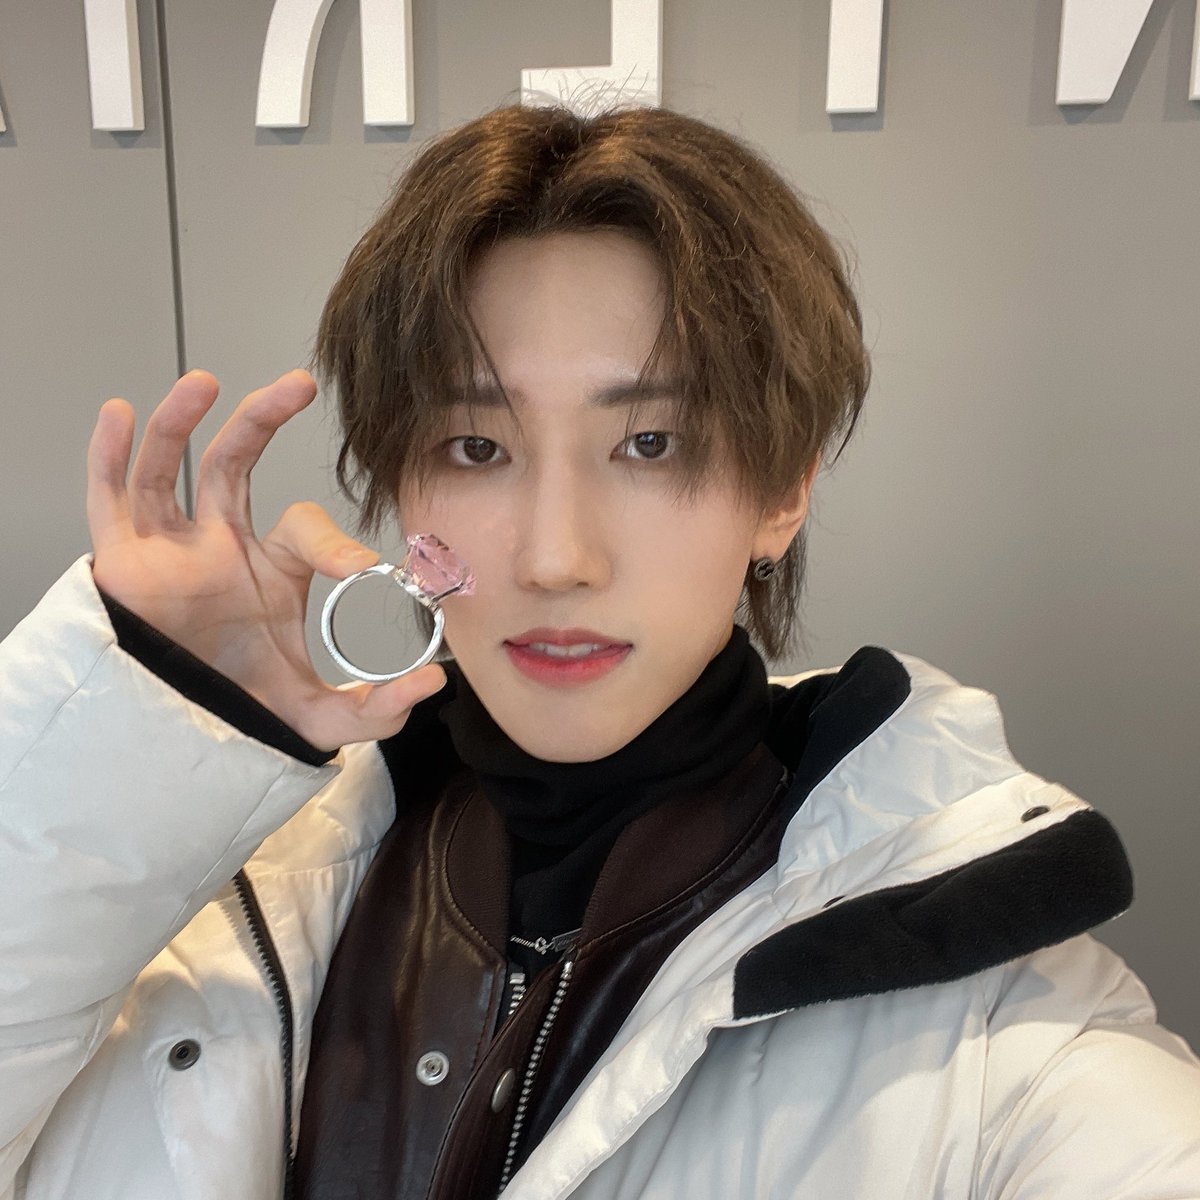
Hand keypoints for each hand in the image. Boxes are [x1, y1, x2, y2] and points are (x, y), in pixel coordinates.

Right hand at [87, 369, 444, 750]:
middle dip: (261, 420)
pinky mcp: (121, 565)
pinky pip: (108, 500)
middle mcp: (217, 547)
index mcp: (269, 570)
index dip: (334, 544)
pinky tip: (117, 415)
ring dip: (180, 421)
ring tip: (202, 383)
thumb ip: (377, 707)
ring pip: (169, 468)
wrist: (181, 743)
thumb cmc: (244, 714)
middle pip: (234, 464)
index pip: (303, 529)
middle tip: (297, 384)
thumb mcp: (319, 716)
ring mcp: (168, 550)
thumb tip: (432, 685)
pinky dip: (107, 456)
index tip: (361, 571)